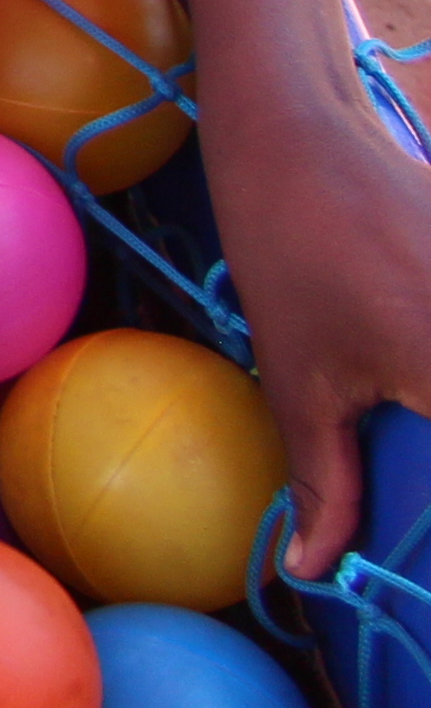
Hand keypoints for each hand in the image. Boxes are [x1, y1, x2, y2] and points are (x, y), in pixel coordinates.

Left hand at [206, 95, 430, 574]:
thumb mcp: (300, 381)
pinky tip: (409, 383)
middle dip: (425, 463)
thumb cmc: (290, 252)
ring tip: (399, 410)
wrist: (302, 130)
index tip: (415, 576)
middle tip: (394, 426)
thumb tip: (311, 569)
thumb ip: (326, 482)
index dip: (428, 534)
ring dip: (427, 420)